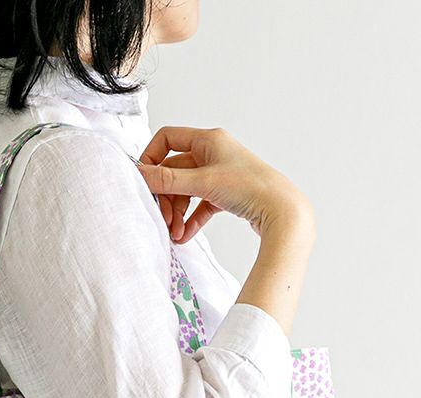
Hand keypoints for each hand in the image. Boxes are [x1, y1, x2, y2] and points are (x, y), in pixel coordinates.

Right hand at [135, 125, 314, 244]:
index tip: (144, 181)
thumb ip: (168, 179)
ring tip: (175, 233)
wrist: (282, 212)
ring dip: (177, 213)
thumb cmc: (250, 188)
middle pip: (174, 171)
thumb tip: (138, 174)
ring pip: (186, 191)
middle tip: (163, 219)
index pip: (167, 138)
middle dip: (166, 197)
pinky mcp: (226, 195)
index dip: (151, 158)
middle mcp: (213, 153)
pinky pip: (200, 205)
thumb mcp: (203, 182)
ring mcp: (219, 175)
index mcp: (208, 140)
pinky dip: (191, 220)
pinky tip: (185, 236)